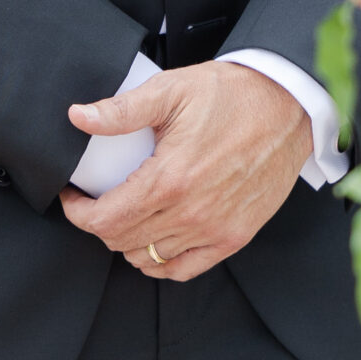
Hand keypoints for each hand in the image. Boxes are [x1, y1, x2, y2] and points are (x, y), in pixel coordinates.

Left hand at [59, 59, 312, 280]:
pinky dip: (161, 262)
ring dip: (127, 240)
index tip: (72, 198)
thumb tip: (78, 117)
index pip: (105, 219)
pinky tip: (154, 241)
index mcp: (170, 179)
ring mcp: (215, 230)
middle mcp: (191, 213)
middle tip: (96, 201)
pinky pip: (184, 269)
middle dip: (99, 223)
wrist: (288, 105)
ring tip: (125, 214)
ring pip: (149, 258)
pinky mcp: (235, 237)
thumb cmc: (232, 94)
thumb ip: (121, 110)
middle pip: (121, 241)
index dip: (78, 213)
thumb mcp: (171, 91)